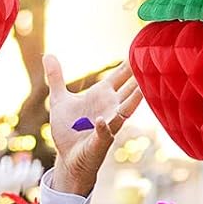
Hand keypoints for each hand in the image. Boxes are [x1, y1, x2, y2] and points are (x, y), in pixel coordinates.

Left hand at [45, 57, 142, 197]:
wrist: (68, 158)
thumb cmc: (68, 130)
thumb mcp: (59, 100)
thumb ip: (56, 77)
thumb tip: (47, 55)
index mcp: (102, 94)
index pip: (121, 74)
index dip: (130, 61)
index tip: (143, 46)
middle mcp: (110, 107)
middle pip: (130, 88)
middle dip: (140, 77)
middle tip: (155, 61)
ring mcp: (108, 123)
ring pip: (125, 109)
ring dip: (134, 99)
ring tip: (143, 87)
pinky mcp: (100, 140)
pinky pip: (104, 132)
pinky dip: (103, 126)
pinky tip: (101, 120)